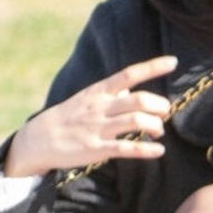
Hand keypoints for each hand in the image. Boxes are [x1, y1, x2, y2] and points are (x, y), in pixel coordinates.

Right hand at [4, 55, 177, 176]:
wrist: (38, 139)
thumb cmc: (69, 117)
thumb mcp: (88, 99)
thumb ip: (112, 94)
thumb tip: (132, 90)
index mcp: (99, 91)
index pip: (129, 74)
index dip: (153, 67)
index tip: (173, 61)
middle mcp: (101, 107)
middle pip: (139, 100)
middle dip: (159, 105)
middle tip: (165, 113)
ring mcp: (98, 128)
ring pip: (136, 121)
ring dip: (155, 126)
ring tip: (159, 131)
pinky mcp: (95, 149)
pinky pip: (126, 149)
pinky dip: (146, 150)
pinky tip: (159, 151)